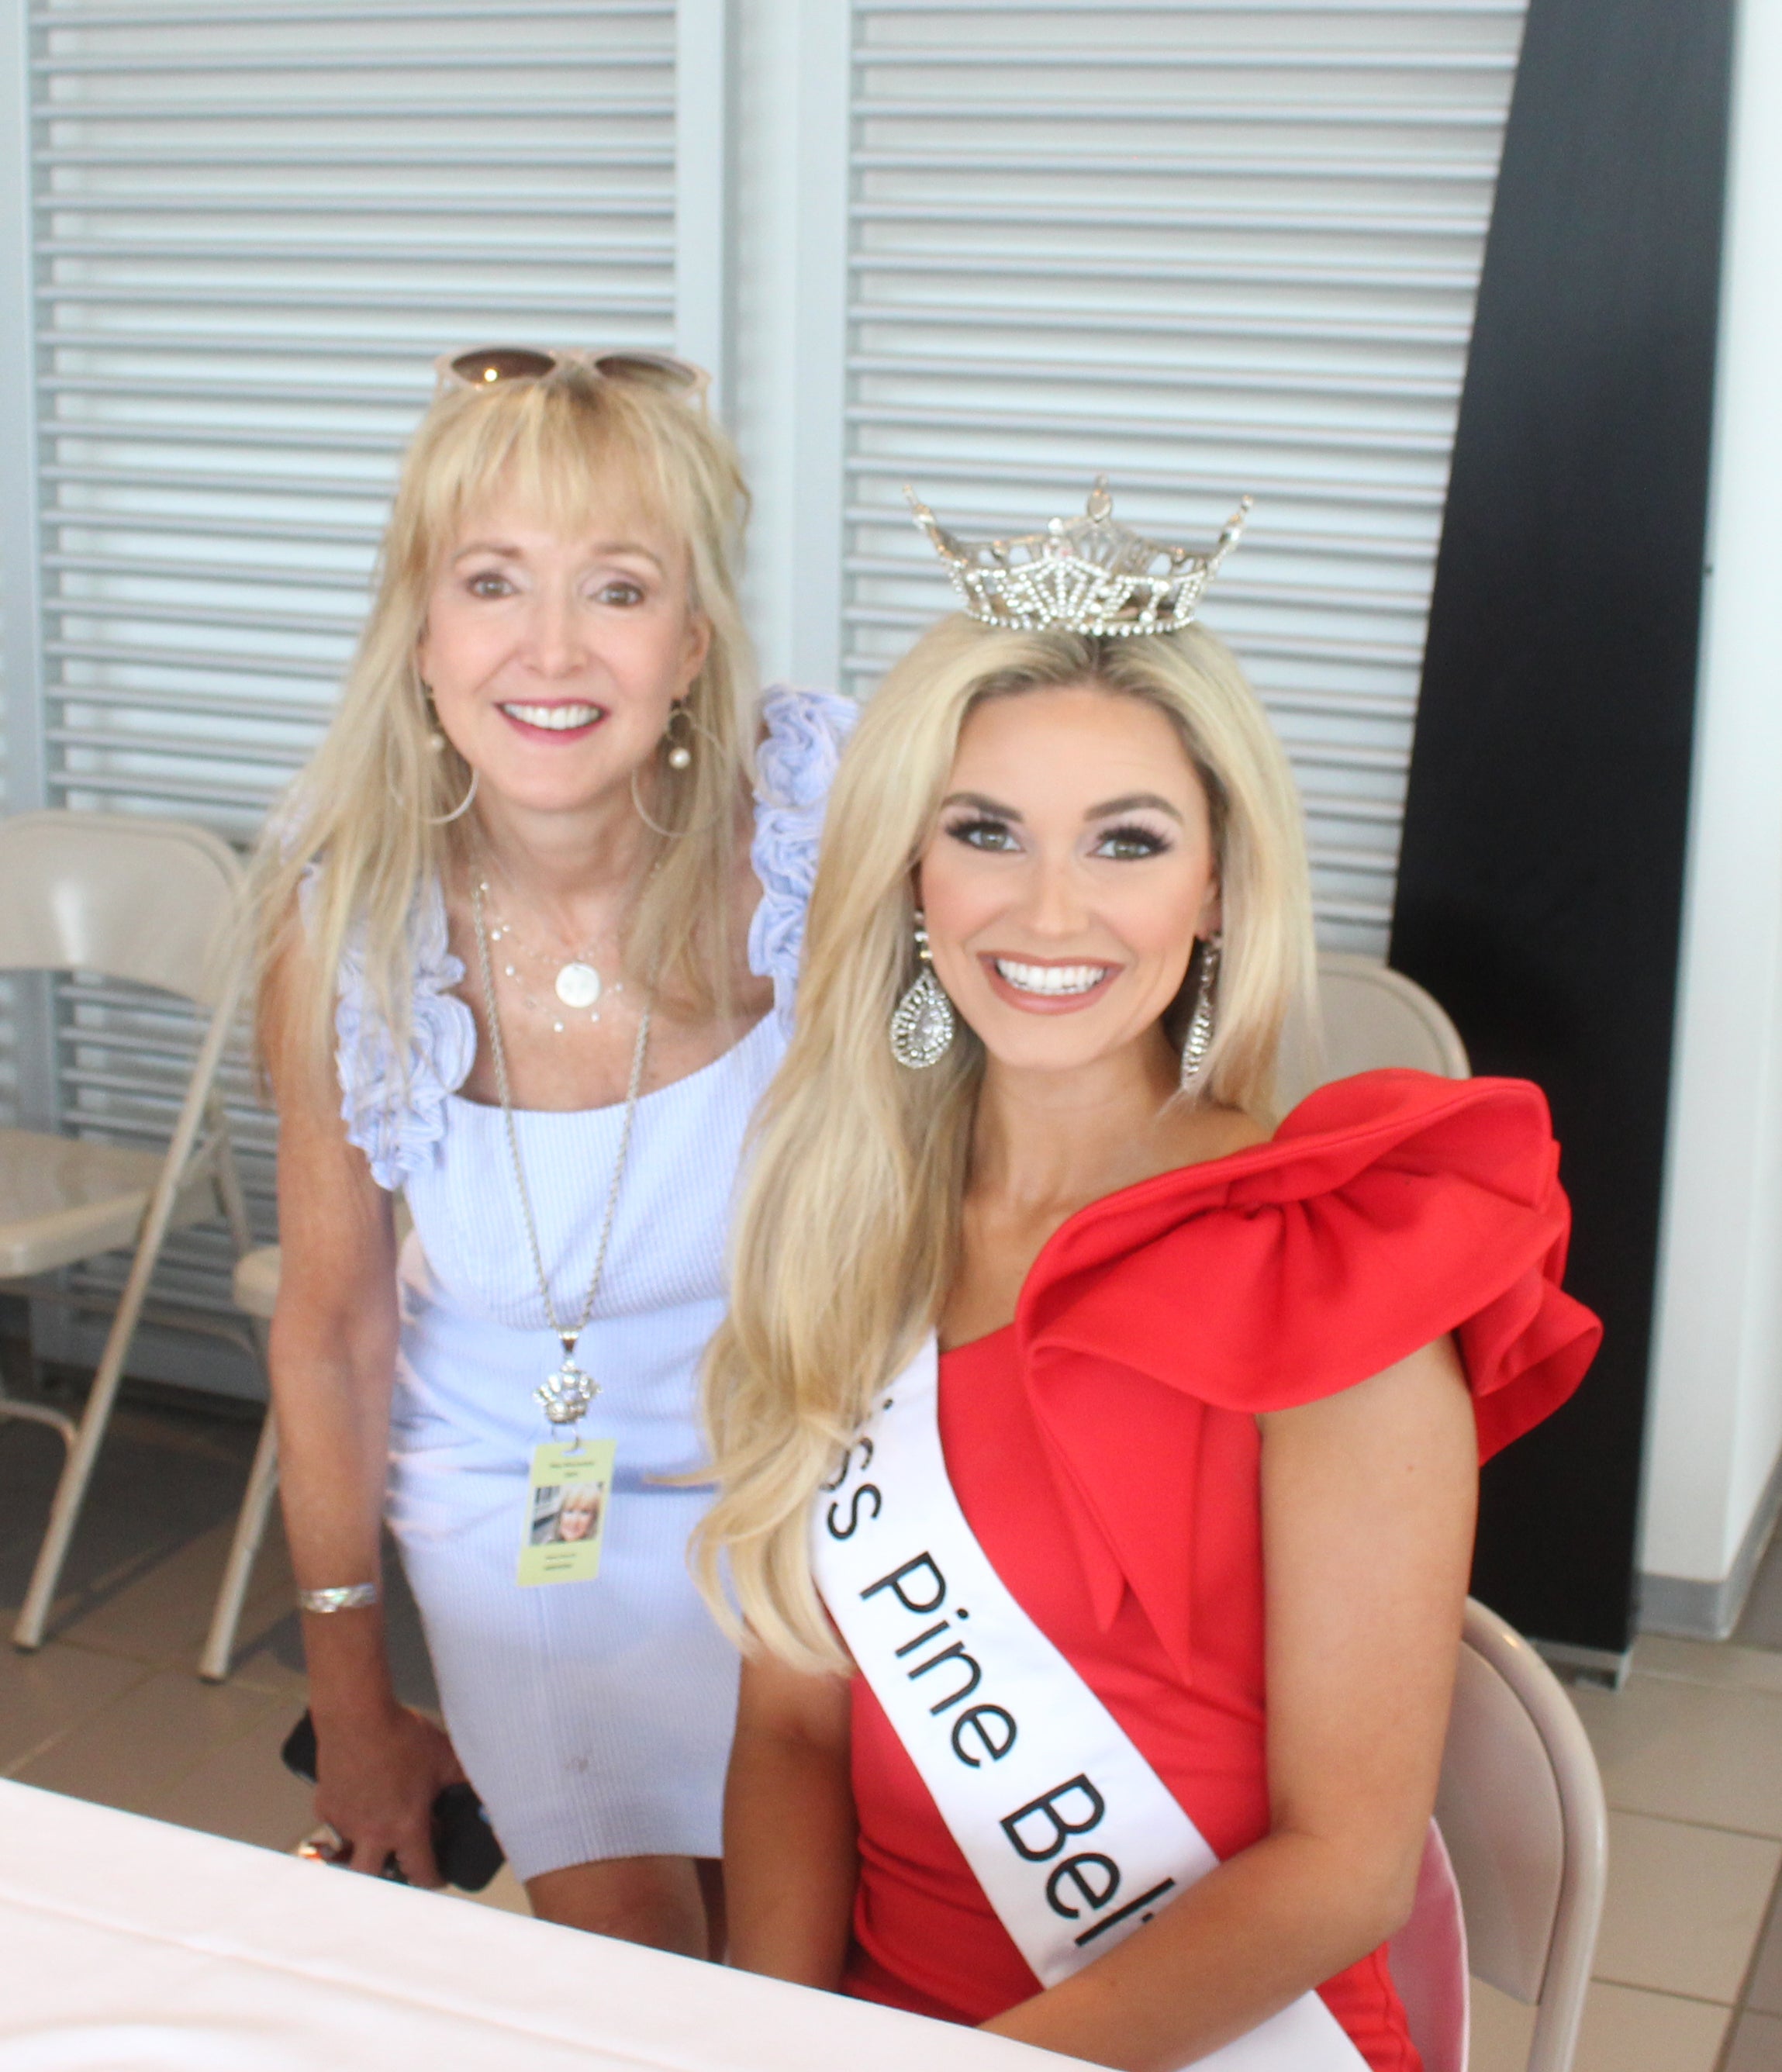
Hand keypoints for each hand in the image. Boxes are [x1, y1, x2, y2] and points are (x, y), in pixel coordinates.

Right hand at [313, 1705, 466, 1886]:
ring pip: (349, 1850)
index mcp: (404, 1826)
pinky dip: (346, 1819)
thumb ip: (462, 1776)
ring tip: (376, 1833)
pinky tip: (357, 1801)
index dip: (432, 1879)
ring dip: (364, 1847)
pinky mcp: (325, 1803)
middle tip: (398, 1867)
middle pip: (372, 1878)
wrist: (357, 1715)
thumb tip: (485, 1780)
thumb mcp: (444, 1756)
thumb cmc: (399, 1736)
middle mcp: (371, 1831)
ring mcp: (345, 1820)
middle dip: (385, 1880)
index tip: (437, 1878)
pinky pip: (334, 1822)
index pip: (420, 1870)